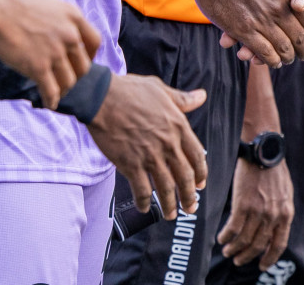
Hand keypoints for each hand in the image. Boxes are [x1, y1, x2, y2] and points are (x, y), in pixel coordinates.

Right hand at [0, 0, 100, 108]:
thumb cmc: (11, 2)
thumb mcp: (46, 5)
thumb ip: (58, 21)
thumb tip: (57, 37)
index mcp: (73, 16)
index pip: (94, 42)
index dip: (90, 56)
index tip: (80, 62)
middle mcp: (70, 35)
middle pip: (83, 66)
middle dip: (75, 75)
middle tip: (65, 80)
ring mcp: (55, 52)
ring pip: (68, 81)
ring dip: (63, 90)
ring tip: (55, 93)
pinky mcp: (38, 67)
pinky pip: (51, 91)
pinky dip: (51, 100)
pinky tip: (48, 103)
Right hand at [87, 74, 207, 218]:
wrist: (102, 97)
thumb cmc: (130, 90)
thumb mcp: (160, 89)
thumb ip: (182, 99)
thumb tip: (202, 96)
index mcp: (178, 126)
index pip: (197, 156)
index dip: (201, 173)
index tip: (201, 184)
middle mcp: (168, 144)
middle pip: (185, 177)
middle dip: (189, 196)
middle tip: (190, 208)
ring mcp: (150, 156)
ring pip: (166, 188)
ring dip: (170, 205)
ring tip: (171, 215)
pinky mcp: (130, 164)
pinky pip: (142, 190)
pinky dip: (144, 202)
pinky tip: (144, 208)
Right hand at [216, 158, 293, 269]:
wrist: (263, 152)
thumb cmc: (274, 170)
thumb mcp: (286, 194)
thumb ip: (281, 212)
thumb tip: (274, 228)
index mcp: (286, 214)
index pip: (279, 245)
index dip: (269, 258)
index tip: (262, 266)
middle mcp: (273, 216)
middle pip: (258, 246)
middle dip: (246, 256)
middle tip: (238, 260)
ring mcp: (258, 211)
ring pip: (244, 240)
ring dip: (234, 249)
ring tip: (227, 252)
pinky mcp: (243, 205)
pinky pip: (233, 229)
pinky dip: (226, 237)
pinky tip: (221, 238)